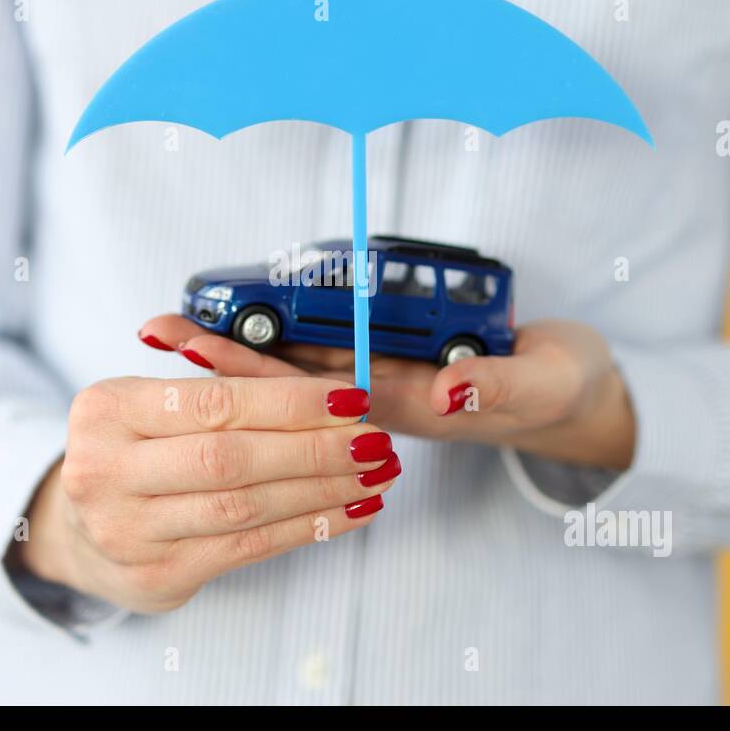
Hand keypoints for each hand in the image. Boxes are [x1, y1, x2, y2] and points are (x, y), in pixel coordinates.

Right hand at [15, 376, 397, 613]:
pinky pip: (247, 548)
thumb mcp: (145, 398)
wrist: (76, 531)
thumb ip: (205, 367)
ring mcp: (129, 531)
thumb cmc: (128, 451)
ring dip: (321, 490)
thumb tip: (266, 338)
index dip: (289, 402)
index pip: (214, 403)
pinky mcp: (158, 575)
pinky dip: (306, 527)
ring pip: (244, 507)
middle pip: (231, 458)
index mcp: (107, 410)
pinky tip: (348, 511)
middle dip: (314, 449)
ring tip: (375, 474)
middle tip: (374, 440)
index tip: (349, 399)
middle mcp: (107, 471)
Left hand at [140, 317, 635, 471]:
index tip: (194, 345)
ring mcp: (383, 382)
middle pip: (285, 381)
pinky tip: (239, 331)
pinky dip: (277, 341)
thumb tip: (448, 386)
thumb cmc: (555, 389)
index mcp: (404, 405)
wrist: (572, 400)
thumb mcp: (540, 382)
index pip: (311, 392)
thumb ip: (496, 386)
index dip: (250, 368)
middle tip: (157, 326)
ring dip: (236, 348)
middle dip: (219, 356)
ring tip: (176, 326)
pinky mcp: (394, 363)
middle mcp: (379, 398)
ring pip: (296, 368)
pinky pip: (324, 356)